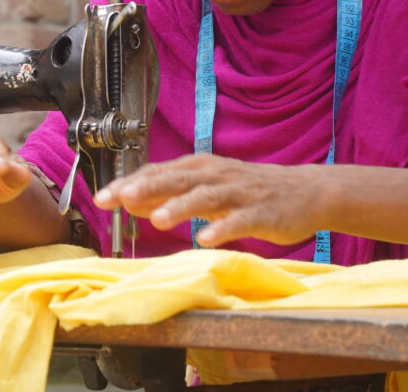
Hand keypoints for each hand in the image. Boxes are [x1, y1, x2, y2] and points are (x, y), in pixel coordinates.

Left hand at [93, 154, 329, 247]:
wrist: (307, 192)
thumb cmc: (249, 191)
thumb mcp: (205, 188)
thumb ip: (168, 194)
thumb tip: (127, 200)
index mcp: (199, 168)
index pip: (156, 173)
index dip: (128, 184)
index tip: (100, 199)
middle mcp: (215, 175)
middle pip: (176, 179)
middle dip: (146, 188)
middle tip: (119, 199)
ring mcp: (239, 193)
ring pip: (206, 197)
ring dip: (181, 206)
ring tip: (158, 219)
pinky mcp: (262, 212)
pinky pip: (240, 220)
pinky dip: (222, 228)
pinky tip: (206, 239)